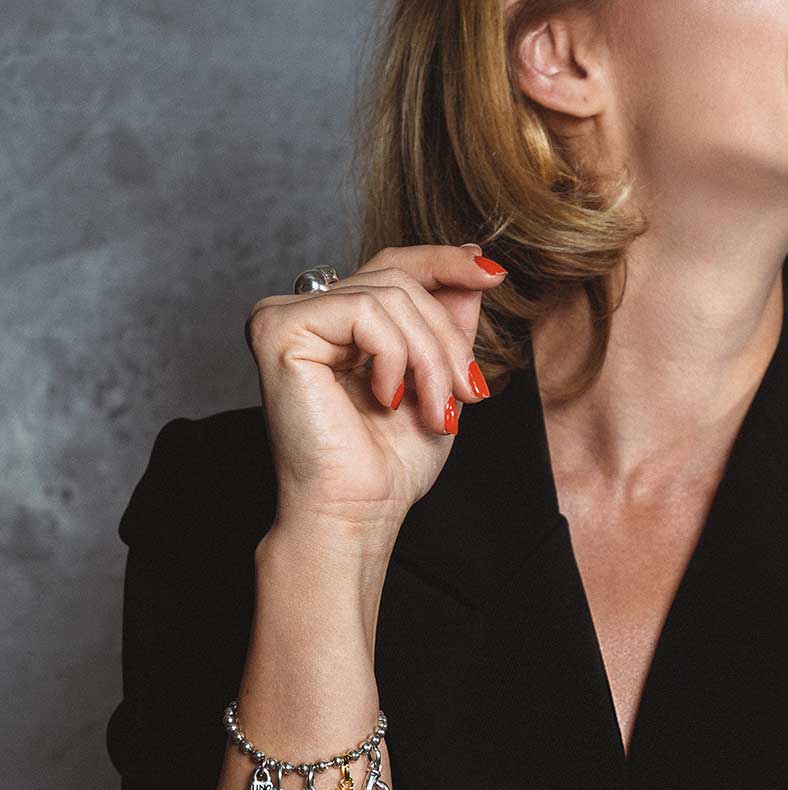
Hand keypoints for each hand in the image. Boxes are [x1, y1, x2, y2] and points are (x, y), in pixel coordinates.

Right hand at [244, 243, 508, 545]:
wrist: (357, 512)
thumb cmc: (389, 465)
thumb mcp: (437, 380)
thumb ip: (449, 322)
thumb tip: (477, 264)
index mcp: (338, 324)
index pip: (394, 267)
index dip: (444, 263)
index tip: (493, 274)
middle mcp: (305, 313)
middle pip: (399, 280)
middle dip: (447, 339)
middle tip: (466, 394)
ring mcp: (286, 317)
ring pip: (390, 296)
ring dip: (430, 358)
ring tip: (437, 410)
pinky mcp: (278, 329)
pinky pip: (363, 312)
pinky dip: (394, 358)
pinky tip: (387, 400)